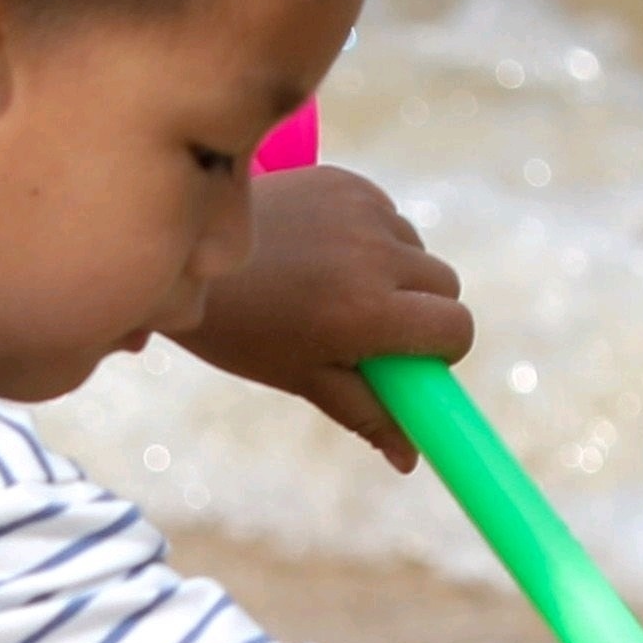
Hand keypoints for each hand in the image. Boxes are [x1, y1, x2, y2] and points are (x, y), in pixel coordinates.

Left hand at [168, 163, 474, 469]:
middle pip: (446, 286)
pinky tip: (323, 250)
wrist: (187, 256)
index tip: (414, 358)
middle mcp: (374, 255)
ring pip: (417, 249)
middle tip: (374, 327)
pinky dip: (371, 235)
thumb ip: (365, 414)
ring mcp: (362, 211)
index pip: (456, 328)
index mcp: (367, 312)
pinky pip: (388, 215)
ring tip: (335, 285)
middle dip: (423, 311)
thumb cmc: (242, 330)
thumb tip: (409, 460)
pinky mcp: (347, 182)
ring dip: (396, 270)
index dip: (443, 349)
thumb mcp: (302, 377)